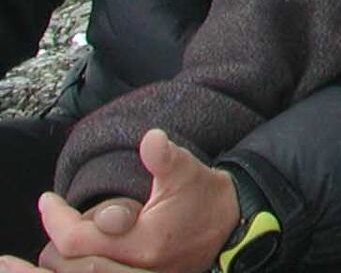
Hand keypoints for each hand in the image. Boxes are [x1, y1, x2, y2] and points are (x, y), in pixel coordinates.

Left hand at [17, 128, 239, 272]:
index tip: (48, 199)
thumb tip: (152, 139)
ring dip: (64, 260)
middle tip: (59, 216)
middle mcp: (135, 268)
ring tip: (68, 234)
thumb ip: (164, 159)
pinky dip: (79, 268)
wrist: (234, 226)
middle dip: (57, 240)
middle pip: (68, 267)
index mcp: (142, 243)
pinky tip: (78, 255)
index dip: (55, 218)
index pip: (76, 240)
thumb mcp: (187, 171)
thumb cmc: (205, 197)